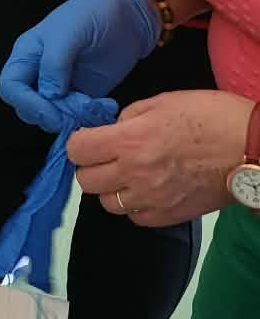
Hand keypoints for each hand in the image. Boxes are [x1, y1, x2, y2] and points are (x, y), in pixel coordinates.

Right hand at [0, 0, 161, 131]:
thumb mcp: (69, 32)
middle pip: (29, 109)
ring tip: (98, 106)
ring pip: (54, 118)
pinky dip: (91, 118)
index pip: (11, 88)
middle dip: (52, 116)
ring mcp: (61, 88)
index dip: (26, 104)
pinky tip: (107, 106)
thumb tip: (49, 95)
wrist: (127, 16)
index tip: (51, 112)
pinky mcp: (82, 97)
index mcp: (27, 56)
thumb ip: (55, 62)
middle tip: (78, 111)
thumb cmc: (91, 14)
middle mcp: (39, 75)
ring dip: (75, 119)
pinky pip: (78, 118)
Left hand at [66, 89, 253, 224]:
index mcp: (131, 140)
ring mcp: (151, 198)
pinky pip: (135, 218)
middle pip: (86, 181)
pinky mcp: (169, 216)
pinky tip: (148, 191)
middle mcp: (135, 172)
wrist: (253, 148)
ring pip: (108, 204)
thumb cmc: (214, 118)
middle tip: (107, 157)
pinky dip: (136, 206)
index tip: (89, 139)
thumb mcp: (165, 101)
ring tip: (129, 175)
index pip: (77, 150)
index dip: (79, 143)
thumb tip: (113, 128)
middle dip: (91, 166)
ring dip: (112, 189)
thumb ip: (130, 116)